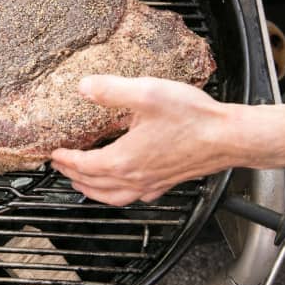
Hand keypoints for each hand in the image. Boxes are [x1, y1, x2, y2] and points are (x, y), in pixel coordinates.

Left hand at [51, 75, 242, 205]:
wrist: (230, 137)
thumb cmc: (193, 118)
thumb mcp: (146, 94)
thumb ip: (111, 90)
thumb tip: (84, 87)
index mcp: (124, 160)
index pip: (84, 165)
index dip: (65, 159)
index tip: (53, 153)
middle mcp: (136, 178)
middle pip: (93, 184)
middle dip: (72, 176)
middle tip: (60, 167)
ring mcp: (152, 184)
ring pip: (113, 196)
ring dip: (92, 190)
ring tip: (81, 182)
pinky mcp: (167, 183)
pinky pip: (134, 197)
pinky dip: (117, 194)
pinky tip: (123, 185)